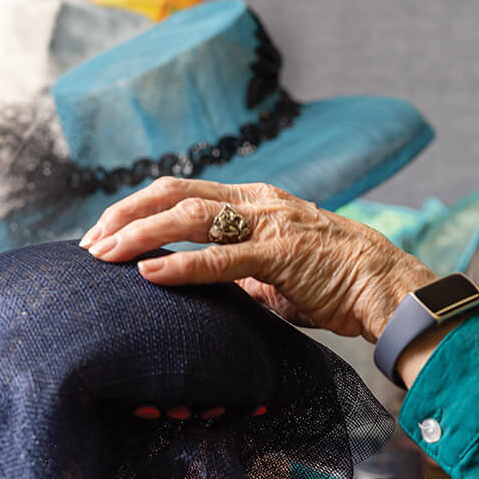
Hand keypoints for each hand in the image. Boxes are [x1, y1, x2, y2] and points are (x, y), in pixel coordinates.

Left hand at [80, 178, 433, 341]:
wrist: (389, 288)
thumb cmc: (338, 283)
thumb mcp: (279, 272)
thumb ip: (242, 271)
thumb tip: (203, 288)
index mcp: (256, 200)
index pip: (183, 190)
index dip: (137, 208)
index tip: (104, 234)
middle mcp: (259, 202)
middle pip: (175, 193)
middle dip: (124, 215)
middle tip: (89, 244)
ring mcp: (270, 224)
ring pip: (191, 217)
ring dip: (139, 234)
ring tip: (103, 255)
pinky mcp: (283, 254)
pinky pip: (222, 257)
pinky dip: (180, 265)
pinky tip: (148, 274)